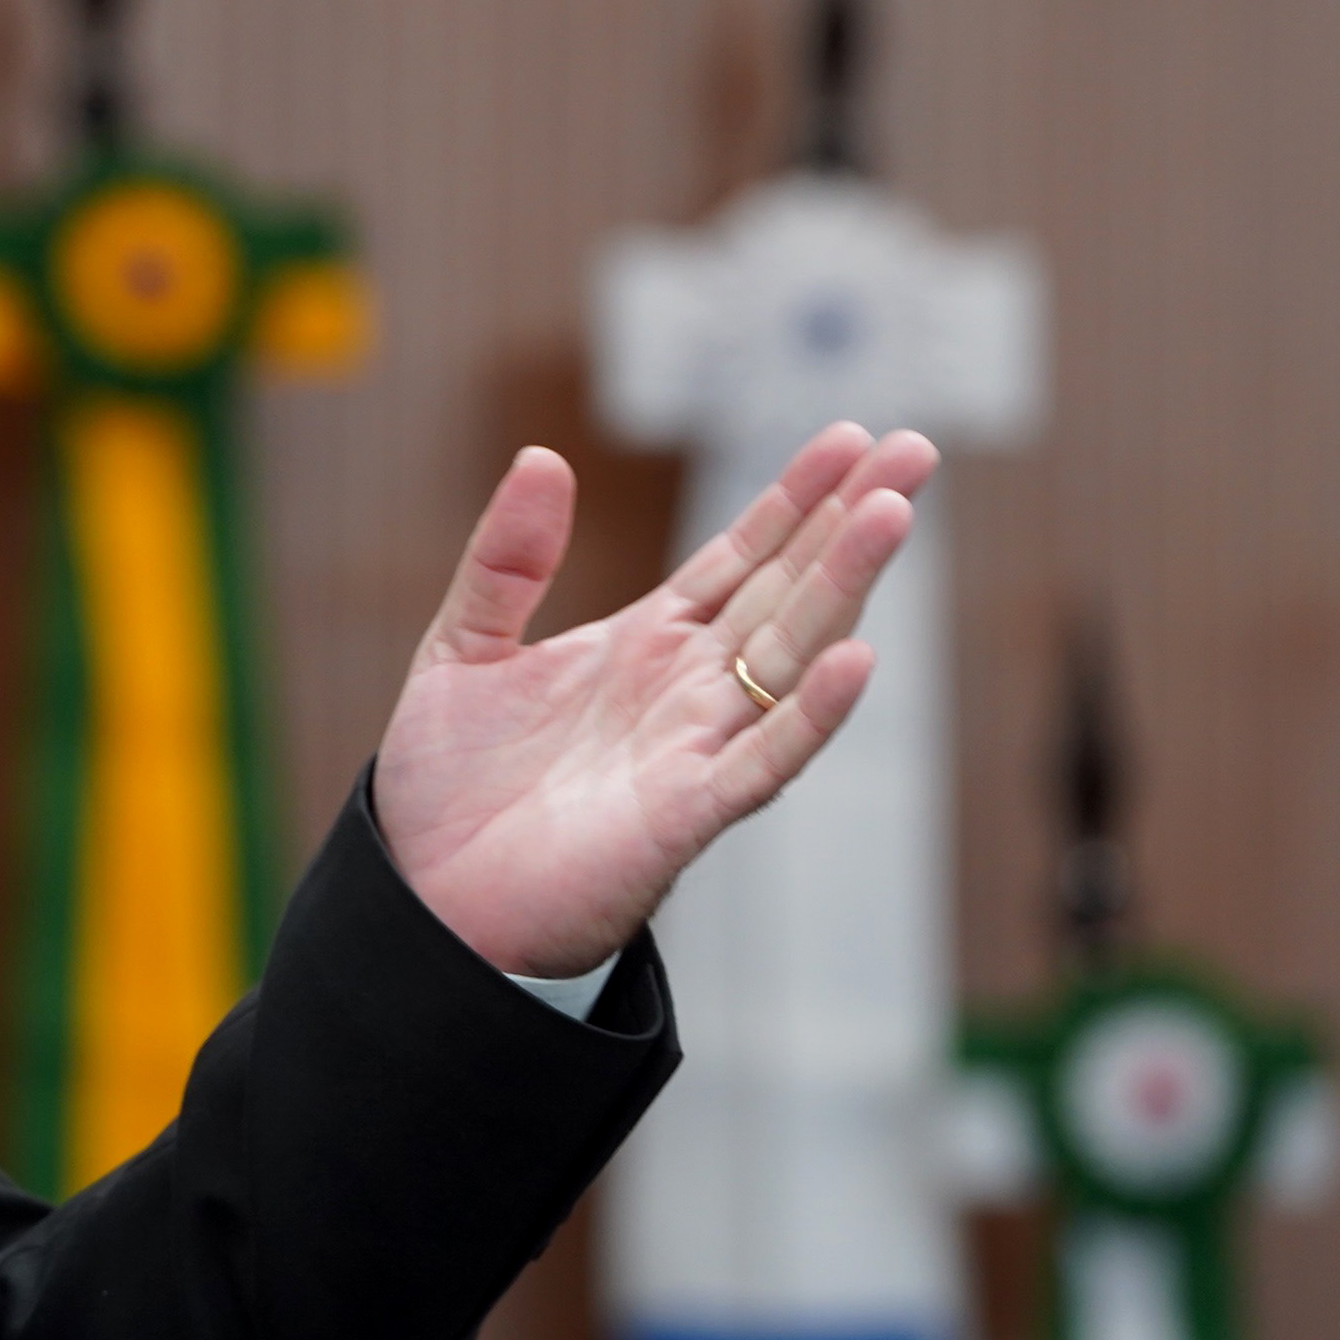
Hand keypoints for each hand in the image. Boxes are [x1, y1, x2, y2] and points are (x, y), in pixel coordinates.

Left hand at [372, 423, 939, 978]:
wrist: (425, 901)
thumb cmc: (448, 789)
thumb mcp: (463, 647)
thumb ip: (506, 559)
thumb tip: (543, 457)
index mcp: (643, 646)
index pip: (739, 558)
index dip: (794, 499)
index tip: (852, 438)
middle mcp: (685, 691)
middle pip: (785, 591)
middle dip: (848, 523)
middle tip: (914, 451)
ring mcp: (694, 749)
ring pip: (790, 657)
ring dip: (842, 589)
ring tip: (891, 514)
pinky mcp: (684, 815)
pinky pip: (762, 759)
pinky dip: (810, 714)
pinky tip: (859, 658)